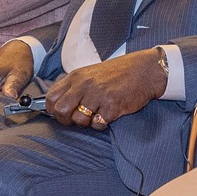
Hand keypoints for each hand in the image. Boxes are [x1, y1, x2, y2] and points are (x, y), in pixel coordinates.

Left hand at [46, 49, 167, 129]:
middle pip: (61, 111)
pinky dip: (102, 124)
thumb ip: (74, 87)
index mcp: (77, 77)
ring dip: (87, 122)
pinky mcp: (112, 106)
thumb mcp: (90, 74)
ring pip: (79, 120)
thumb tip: (57, 105)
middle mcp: (85, 85)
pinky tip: (109, 114)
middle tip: (77, 119)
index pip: (52, 98)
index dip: (53, 110)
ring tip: (97, 114)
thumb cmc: (117, 73)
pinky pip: (98, 124)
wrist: (144, 71)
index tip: (61, 114)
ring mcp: (98, 96)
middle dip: (67, 120)